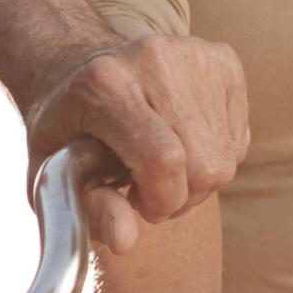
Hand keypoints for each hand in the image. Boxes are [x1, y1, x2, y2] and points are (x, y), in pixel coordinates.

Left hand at [25, 34, 248, 253]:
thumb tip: (125, 240)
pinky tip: (180, 140)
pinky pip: (237, 138)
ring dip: (197, 179)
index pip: (163, 159)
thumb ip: (86, 209)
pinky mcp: (222, 58)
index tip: (138, 203)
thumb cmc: (65, 129)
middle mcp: (150, 58)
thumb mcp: (54, 173)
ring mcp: (191, 53)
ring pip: (224, 158)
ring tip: (159, 164)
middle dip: (179, 196)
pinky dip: (214, 154)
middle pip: (204, 164)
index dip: (160, 200)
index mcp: (103, 83)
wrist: (75, 67)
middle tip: (145, 186)